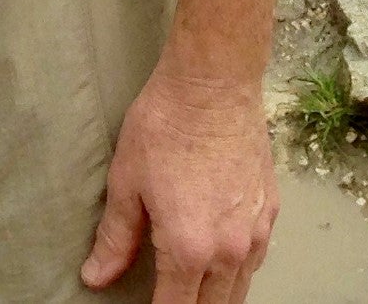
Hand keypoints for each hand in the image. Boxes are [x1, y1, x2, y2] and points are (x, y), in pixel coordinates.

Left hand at [82, 65, 275, 301]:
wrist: (213, 86)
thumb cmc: (164, 126)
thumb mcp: (126, 181)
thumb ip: (115, 238)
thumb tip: (97, 276)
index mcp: (189, 249)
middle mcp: (229, 251)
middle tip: (166, 294)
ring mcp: (255, 235)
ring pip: (238, 290)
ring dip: (215, 295)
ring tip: (190, 286)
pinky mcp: (270, 215)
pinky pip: (255, 261)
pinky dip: (236, 271)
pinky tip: (218, 257)